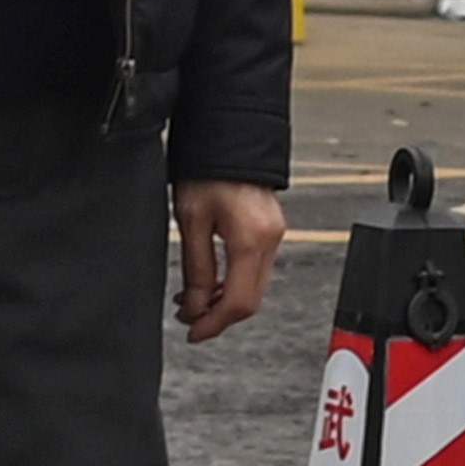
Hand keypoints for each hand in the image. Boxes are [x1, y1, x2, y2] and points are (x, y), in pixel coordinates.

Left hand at [176, 181, 284, 342]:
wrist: (229, 133)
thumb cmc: (207, 168)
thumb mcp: (191, 219)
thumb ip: (196, 268)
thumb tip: (195, 307)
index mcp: (251, 239)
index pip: (238, 302)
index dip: (213, 324)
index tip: (192, 332)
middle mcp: (271, 239)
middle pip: (251, 300)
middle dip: (219, 316)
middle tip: (189, 319)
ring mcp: (275, 233)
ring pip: (254, 286)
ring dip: (225, 299)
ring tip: (193, 298)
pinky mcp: (271, 228)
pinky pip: (256, 268)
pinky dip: (234, 281)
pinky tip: (211, 280)